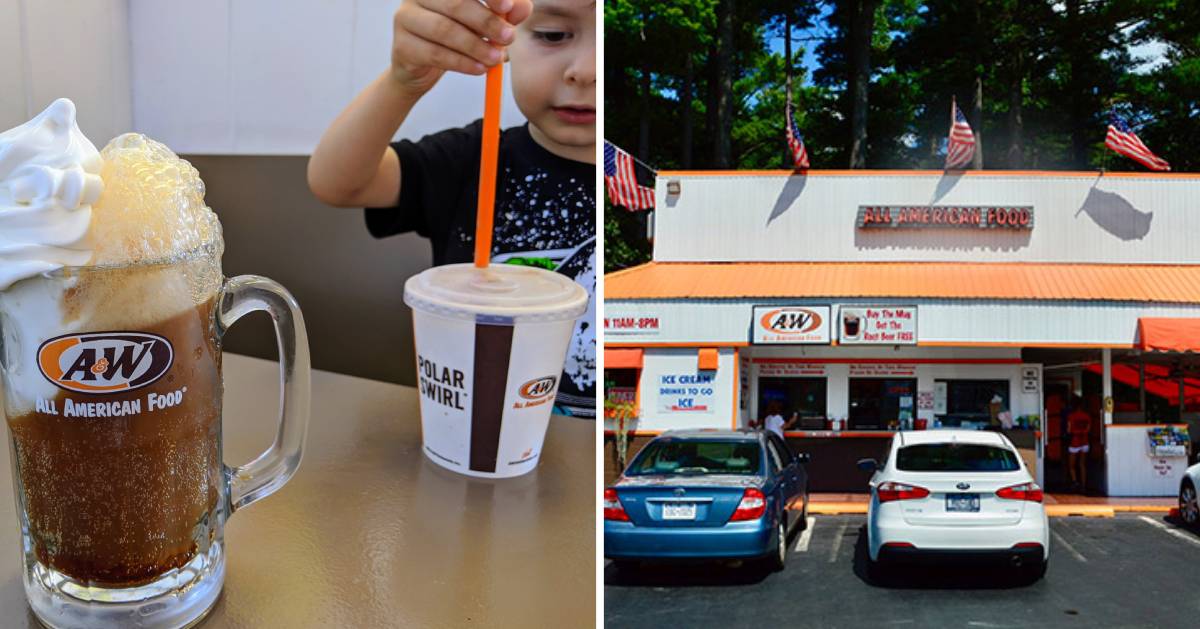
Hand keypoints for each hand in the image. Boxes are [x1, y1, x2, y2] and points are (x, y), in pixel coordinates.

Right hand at [390, 0, 532, 93]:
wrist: (421, 69)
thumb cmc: (456, 37)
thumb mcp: (483, 24)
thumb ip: (503, 14)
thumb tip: (522, 8)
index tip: (507, 7)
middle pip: (455, 4)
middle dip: (486, 22)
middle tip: (508, 38)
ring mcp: (405, 19)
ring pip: (445, 30)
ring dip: (476, 46)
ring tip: (496, 59)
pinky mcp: (402, 46)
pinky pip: (436, 54)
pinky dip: (462, 63)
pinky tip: (480, 69)